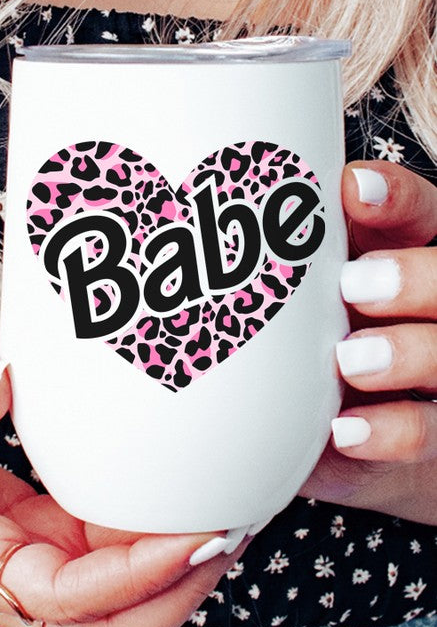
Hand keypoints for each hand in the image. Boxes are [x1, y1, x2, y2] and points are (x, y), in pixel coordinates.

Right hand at [0, 347, 245, 626]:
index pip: (66, 599)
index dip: (137, 577)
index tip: (198, 533)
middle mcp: (6, 580)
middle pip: (110, 626)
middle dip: (179, 591)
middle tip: (233, 529)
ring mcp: (31, 561)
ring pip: (118, 597)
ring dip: (176, 569)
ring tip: (226, 513)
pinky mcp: (45, 536)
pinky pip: (109, 554)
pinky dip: (151, 539)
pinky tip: (178, 498)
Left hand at [299, 160, 436, 523]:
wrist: (332, 436)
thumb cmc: (310, 350)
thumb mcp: (297, 301)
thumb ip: (287, 264)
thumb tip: (212, 220)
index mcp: (401, 259)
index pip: (419, 212)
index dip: (395, 198)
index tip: (351, 190)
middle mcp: (428, 310)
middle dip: (411, 277)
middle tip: (353, 286)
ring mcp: (435, 371)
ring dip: (405, 352)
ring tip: (349, 360)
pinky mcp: (430, 432)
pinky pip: (429, 432)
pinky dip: (392, 430)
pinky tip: (345, 428)